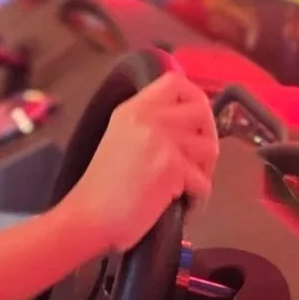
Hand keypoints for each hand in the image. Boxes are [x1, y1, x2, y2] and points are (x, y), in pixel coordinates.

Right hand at [59, 72, 217, 253]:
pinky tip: (182, 206)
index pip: (175, 82)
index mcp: (133, 109)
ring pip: (210, 147)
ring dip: (205, 170)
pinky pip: (204, 182)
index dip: (194, 97)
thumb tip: (185, 128)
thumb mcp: (120, 139)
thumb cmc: (102, 188)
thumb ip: (148, 126)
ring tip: (187, 186)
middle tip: (198, 161)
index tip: (195, 122)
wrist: (89, 217)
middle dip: (208, 136)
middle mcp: (148, 118)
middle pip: (202, 110)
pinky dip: (197, 199)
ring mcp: (161, 141)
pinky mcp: (172, 168)